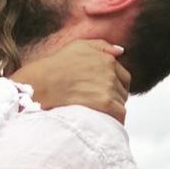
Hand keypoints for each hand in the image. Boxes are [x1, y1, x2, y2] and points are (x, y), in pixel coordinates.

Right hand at [12, 40, 130, 122]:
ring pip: (121, 103)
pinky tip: (109, 122)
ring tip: (100, 113)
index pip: (124, 77)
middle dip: (115, 98)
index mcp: (108, 60)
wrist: (45, 81)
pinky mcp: (104, 103)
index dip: (117, 86)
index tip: (109, 93)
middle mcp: (111, 73)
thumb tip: (120, 51)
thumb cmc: (57, 64)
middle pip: (122, 92)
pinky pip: (119, 114)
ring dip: (114, 109)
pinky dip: (116, 119)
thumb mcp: (79, 45)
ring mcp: (108, 88)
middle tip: (101, 105)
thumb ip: (102, 46)